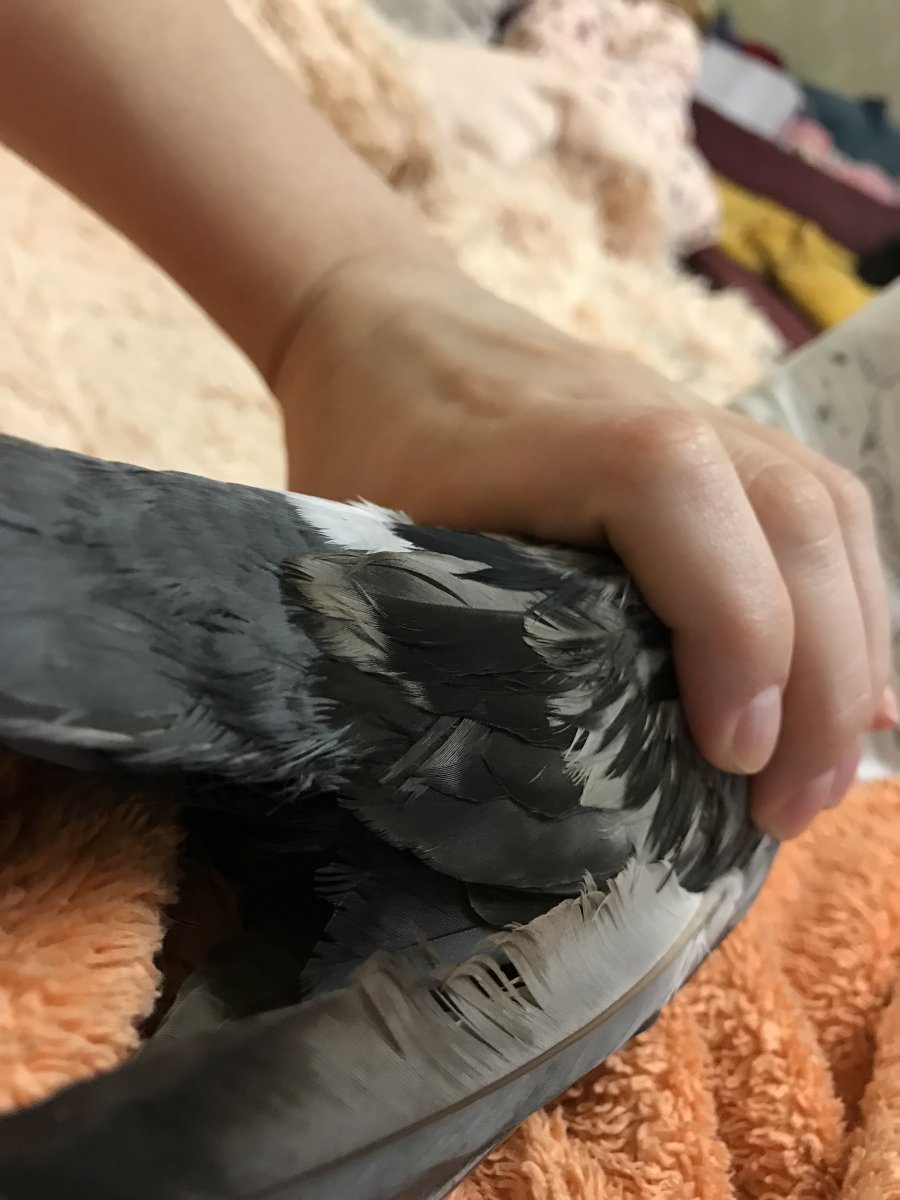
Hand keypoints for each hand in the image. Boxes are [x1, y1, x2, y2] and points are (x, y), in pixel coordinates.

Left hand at [274, 255, 893, 839]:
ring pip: (827, 512)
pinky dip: (847, 602)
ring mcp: (701, 418)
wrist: (388, 324)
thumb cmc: (369, 441)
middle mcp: (666, 413)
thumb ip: (438, 631)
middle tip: (790, 812)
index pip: (696, 517)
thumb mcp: (368, 541)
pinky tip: (845, 688)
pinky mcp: (712, 438)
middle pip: (797, 521)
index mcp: (580, 437)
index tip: (730, 763)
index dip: (737, 642)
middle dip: (818, 681)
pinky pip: (815, 506)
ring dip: (851, 649)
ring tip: (828, 771)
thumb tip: (513, 770)